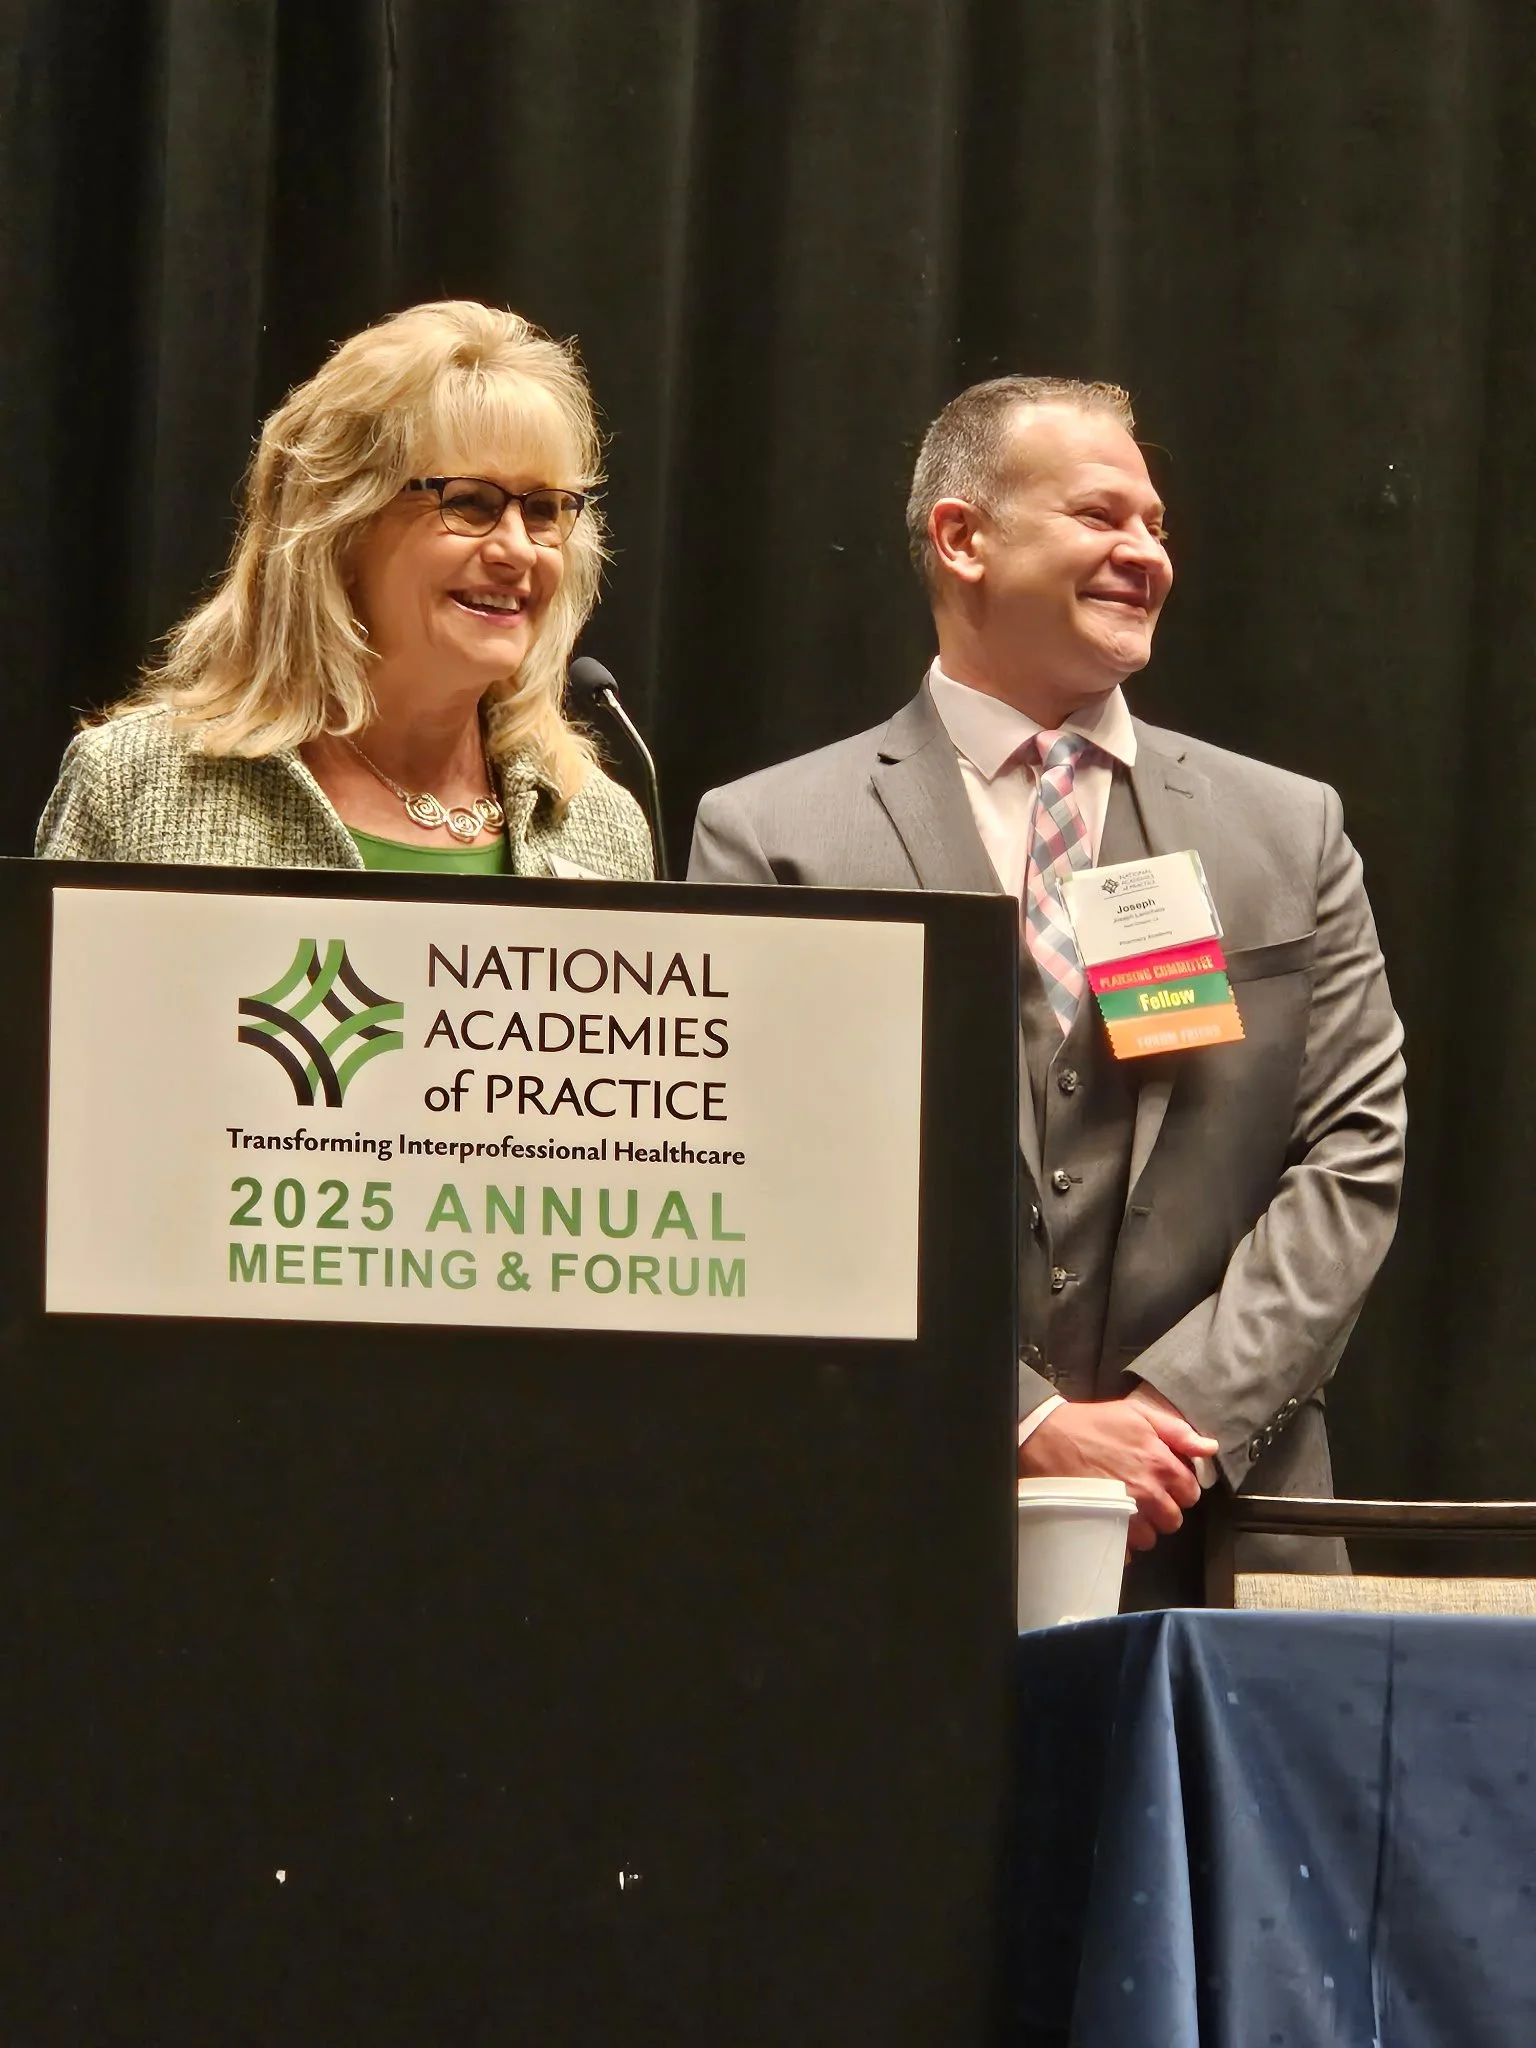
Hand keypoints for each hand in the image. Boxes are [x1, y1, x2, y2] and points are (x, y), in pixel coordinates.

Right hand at [1018, 1396, 1219, 1551]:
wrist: (1046, 1437)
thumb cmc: (1091, 1423)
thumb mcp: (1137, 1414)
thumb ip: (1178, 1431)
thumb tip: (1210, 1447)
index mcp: (1160, 1463)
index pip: (1191, 1493)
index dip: (1179, 1488)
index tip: (1165, 1482)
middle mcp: (1149, 1491)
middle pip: (1174, 1520)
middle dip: (1163, 1510)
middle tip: (1145, 1496)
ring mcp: (1127, 1512)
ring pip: (1151, 1537)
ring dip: (1142, 1527)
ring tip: (1126, 1508)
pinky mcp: (1106, 1526)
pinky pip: (1126, 1549)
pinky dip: (1122, 1541)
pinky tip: (1112, 1522)